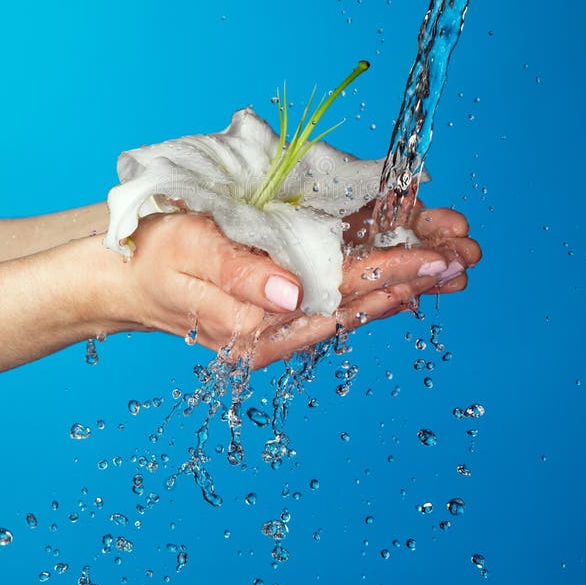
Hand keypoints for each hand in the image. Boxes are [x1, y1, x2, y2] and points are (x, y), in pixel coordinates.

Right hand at [97, 204, 480, 368]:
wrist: (122, 279)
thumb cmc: (151, 258)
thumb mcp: (187, 254)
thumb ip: (238, 276)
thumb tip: (293, 295)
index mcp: (256, 322)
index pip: (337, 295)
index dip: (389, 274)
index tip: (434, 259)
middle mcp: (276, 330)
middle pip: (357, 305)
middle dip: (412, 282)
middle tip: (463, 260)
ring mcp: (279, 322)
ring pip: (352, 305)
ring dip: (402, 286)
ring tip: (450, 267)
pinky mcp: (278, 309)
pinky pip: (334, 300)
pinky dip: (372, 287)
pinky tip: (403, 280)